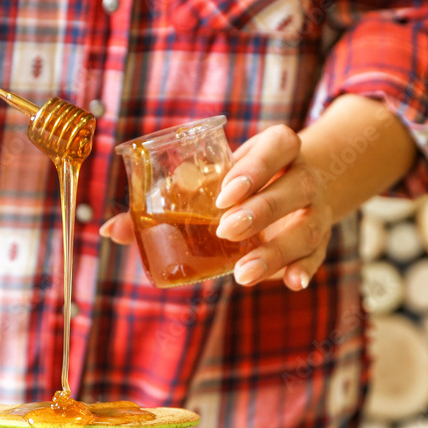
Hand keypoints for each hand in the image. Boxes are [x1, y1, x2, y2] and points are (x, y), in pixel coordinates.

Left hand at [101, 124, 330, 291]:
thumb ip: (166, 204)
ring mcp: (315, 210)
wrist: (293, 192)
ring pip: (308, 226)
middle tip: (225, 230)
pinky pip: (317, 256)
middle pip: (294, 187)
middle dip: (260, 210)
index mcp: (277, 150)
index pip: (279, 144)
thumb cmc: (238, 186)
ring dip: (276, 250)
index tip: (224, 192)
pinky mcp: (317, 243)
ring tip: (242, 273)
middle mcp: (302, 177)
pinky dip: (305, 270)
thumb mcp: (209, 185)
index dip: (256, 165)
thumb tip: (110, 229)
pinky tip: (291, 283)